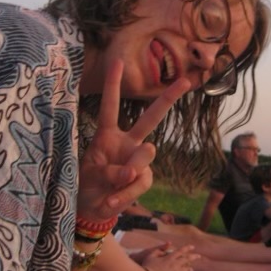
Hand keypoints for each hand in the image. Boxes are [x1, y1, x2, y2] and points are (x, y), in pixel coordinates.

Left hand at [78, 60, 189, 222]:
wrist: (92, 209)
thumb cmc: (86, 185)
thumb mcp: (90, 175)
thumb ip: (112, 172)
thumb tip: (134, 172)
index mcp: (107, 134)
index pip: (111, 106)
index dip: (112, 84)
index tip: (117, 61)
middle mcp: (127, 142)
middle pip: (150, 118)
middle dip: (167, 99)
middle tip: (185, 81)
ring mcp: (138, 160)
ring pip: (145, 155)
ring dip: (126, 174)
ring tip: (110, 189)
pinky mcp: (144, 178)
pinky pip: (141, 182)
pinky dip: (125, 195)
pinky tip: (112, 201)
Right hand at [141, 244, 199, 270]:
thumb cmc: (147, 267)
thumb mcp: (151, 255)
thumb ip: (159, 249)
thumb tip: (168, 244)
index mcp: (169, 258)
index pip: (181, 251)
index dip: (187, 248)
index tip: (193, 247)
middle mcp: (175, 265)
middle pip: (187, 259)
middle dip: (194, 257)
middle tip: (199, 256)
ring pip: (187, 270)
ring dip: (189, 269)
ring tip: (191, 270)